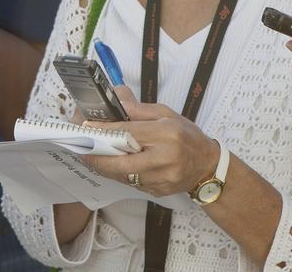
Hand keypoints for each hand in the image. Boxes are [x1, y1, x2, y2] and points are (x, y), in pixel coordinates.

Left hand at [81, 87, 218, 196]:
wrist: (208, 166)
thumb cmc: (187, 136)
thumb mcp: (167, 114)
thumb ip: (139, 109)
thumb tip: (117, 100)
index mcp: (167, 134)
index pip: (128, 132)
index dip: (105, 130)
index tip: (87, 127)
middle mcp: (165, 158)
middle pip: (122, 162)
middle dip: (98, 158)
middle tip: (82, 151)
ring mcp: (163, 178)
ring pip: (125, 176)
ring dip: (106, 167)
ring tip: (92, 157)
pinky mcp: (159, 191)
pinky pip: (133, 184)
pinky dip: (120, 175)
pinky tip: (112, 166)